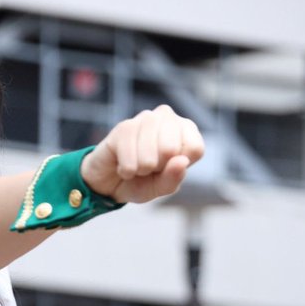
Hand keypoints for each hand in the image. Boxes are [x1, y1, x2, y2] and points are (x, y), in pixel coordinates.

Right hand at [79, 106, 204, 204]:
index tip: (165, 168)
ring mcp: (145, 119)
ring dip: (141, 169)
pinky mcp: (124, 127)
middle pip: (171, 149)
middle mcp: (167, 117)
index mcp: (185, 130)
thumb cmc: (141, 181)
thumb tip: (182, 161)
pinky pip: (130, 157)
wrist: (109, 183)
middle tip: (149, 167)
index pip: (195, 148)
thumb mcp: (160, 188)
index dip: (177, 166)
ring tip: (136, 166)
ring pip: (150, 153)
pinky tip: (123, 166)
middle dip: (157, 167)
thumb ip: (173, 178)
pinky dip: (127, 170)